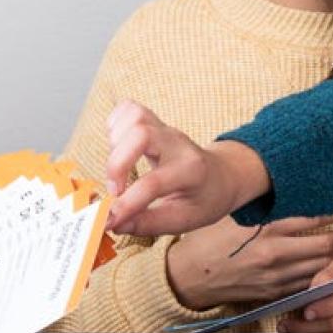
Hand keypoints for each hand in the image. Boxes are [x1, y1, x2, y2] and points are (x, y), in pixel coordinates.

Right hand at [104, 100, 269, 235]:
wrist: (223, 176)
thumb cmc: (204, 200)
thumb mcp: (185, 221)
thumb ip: (149, 223)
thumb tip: (113, 223)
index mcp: (192, 171)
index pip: (153, 183)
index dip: (126, 203)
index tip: (109, 220)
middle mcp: (178, 144)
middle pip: (141, 133)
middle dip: (116, 163)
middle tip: (115, 190)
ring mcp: (166, 129)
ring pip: (134, 116)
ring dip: (115, 143)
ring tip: (117, 170)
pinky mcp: (154, 121)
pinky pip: (128, 109)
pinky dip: (115, 126)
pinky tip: (118, 149)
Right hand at [167, 215, 332, 308]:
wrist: (191, 275)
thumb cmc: (211, 238)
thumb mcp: (236, 212)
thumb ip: (265, 203)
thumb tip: (292, 183)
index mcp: (265, 227)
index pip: (315, 216)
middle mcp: (275, 252)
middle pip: (328, 245)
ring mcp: (277, 276)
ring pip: (324, 267)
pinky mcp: (276, 293)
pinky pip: (310, 284)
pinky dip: (327, 275)